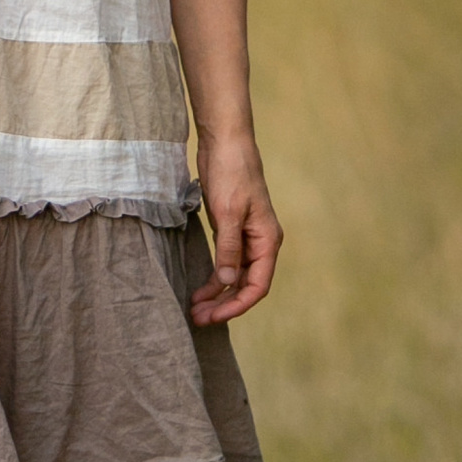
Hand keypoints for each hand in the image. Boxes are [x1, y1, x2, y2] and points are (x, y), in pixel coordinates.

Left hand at [191, 132, 280, 323]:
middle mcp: (260, 243)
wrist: (225, 142)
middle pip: (245, 285)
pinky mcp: (230, 230)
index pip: (257, 285)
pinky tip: (200, 289)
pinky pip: (225, 262)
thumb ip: (228, 247)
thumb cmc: (232, 173)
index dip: (237, 304)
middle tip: (198, 318)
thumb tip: (227, 281)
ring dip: (216, 293)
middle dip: (223, 303)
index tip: (214, 316)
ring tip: (195, 309)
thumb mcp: (228, 211)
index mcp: (267, 241)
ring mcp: (246, 238)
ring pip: (234, 276)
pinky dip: (214, 277)